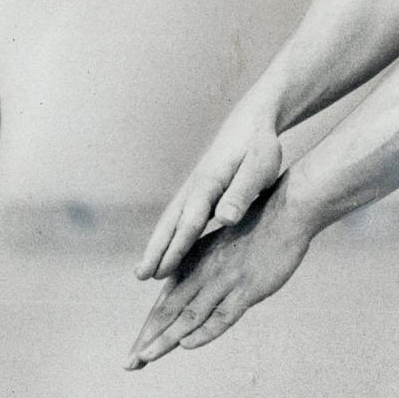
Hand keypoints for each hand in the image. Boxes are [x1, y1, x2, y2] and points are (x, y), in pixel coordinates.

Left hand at [126, 181, 313, 369]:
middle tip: (129, 363)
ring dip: (166, 339)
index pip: (165, 301)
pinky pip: (222, 315)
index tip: (135, 351)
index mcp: (194, 260)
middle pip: (169, 311)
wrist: (286, 211)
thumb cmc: (256, 226)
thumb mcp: (222, 245)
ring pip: (189, 315)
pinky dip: (204, 331)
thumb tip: (187, 292)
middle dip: (148, 339)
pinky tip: (188, 344)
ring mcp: (225, 280)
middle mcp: (204, 271)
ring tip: (146, 357)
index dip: (149, 328)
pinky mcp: (248, 288)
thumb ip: (204, 267)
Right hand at [136, 103, 281, 280]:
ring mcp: (194, 189)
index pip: (190, 222)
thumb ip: (242, 193)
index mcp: (209, 183)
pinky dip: (169, 237)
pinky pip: (179, 219)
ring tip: (144, 271)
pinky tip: (167, 253)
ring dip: (157, 245)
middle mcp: (195, 187)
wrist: (252, 122)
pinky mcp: (199, 192)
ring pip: (171, 221)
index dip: (176, 248)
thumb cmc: (258, 146)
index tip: (162, 271)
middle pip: (171, 223)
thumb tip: (225, 218)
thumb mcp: (259, 168)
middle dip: (156, 250)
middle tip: (140, 275)